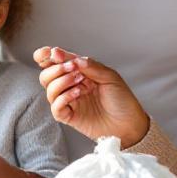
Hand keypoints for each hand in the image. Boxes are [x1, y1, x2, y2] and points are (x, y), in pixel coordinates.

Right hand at [34, 46, 150, 147]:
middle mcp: (70, 86)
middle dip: (56, 69)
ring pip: (49, 90)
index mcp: (78, 72)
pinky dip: (63, 98)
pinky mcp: (69, 116)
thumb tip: (74, 59)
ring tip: (80, 81)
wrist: (130, 124)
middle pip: (46, 75)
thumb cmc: (122, 100)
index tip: (53, 53)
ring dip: (61, 82)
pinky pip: (56, 108)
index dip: (46, 56)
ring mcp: (68, 101)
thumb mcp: (110, 76)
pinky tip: (77, 94)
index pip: (54, 62)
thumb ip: (91, 66)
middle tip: (72, 68)